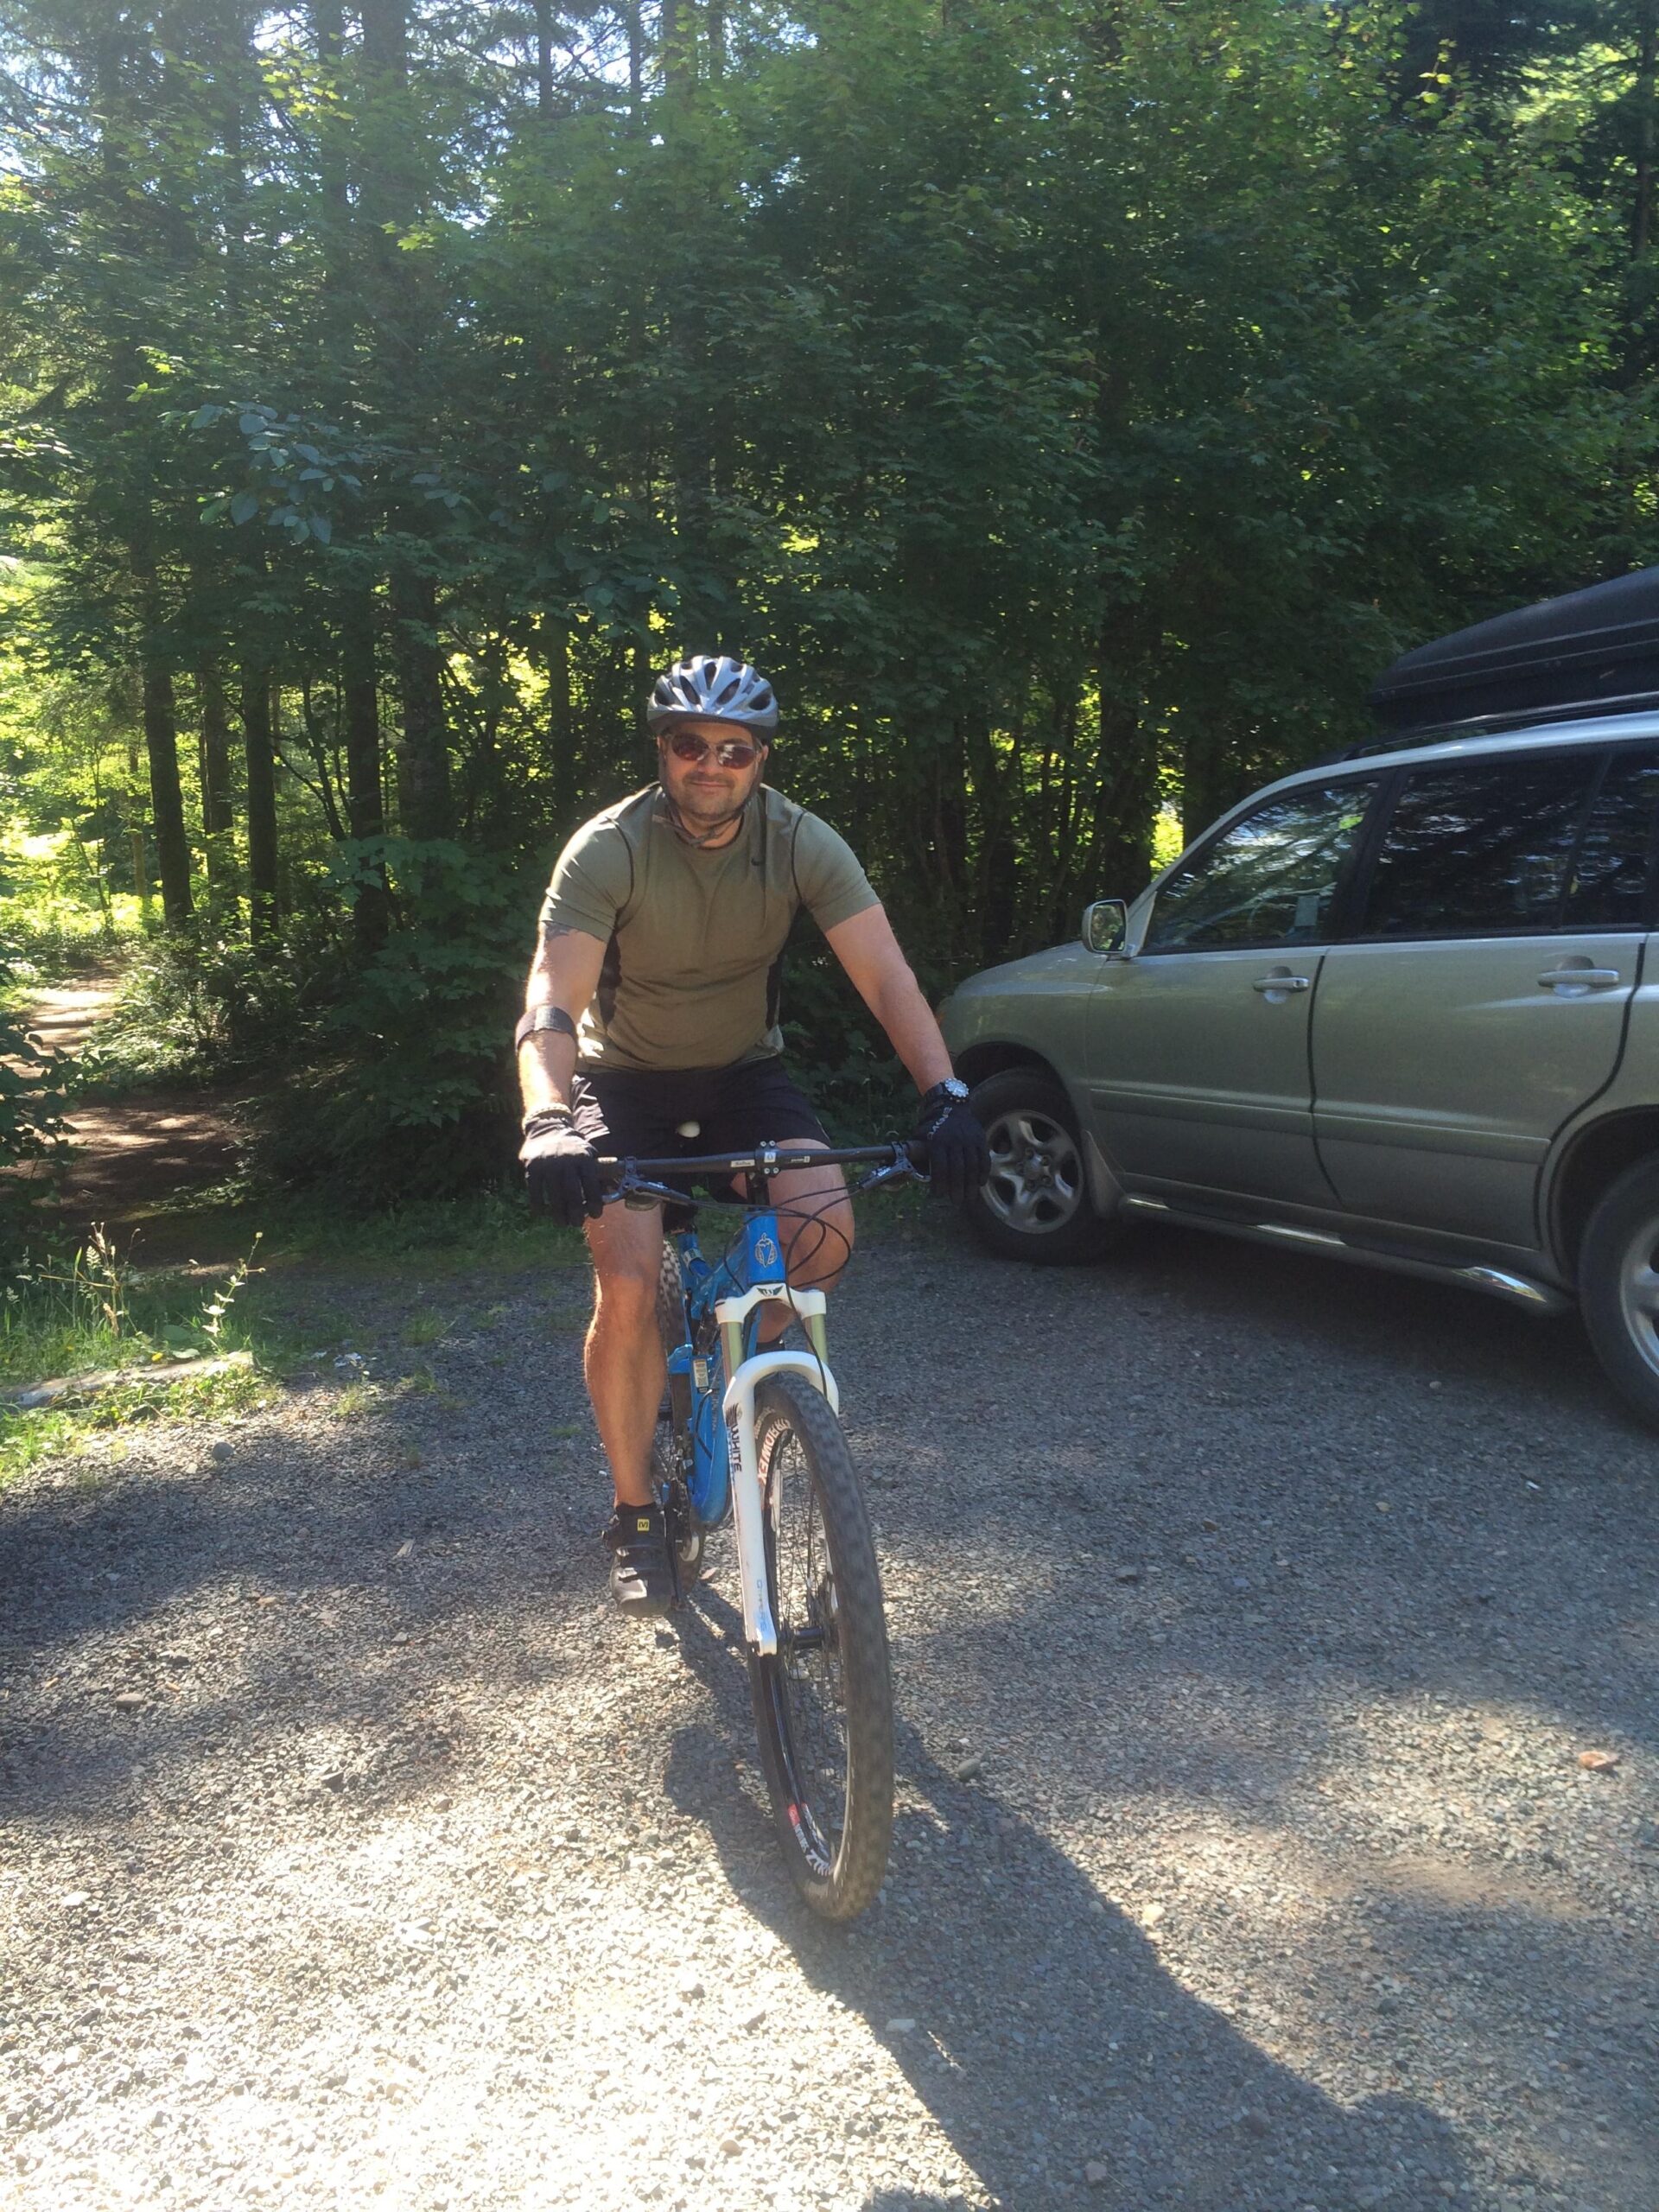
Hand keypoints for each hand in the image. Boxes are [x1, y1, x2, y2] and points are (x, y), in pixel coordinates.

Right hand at [521, 1114, 601, 1225]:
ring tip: (562, 1222)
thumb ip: (596, 1171)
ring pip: (554, 1194)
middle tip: (577, 1223)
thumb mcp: (588, 1152)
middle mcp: (566, 1160)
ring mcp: (548, 1163)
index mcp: (584, 1158)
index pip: (591, 1184)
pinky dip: (538, 1203)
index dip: (595, 1202)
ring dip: (558, 1212)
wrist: (547, 1127)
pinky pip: (535, 1190)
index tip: (596, 1215)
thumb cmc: (572, 1146)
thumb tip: (608, 1193)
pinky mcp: (533, 1166)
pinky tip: (541, 1213)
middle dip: (576, 1212)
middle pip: (573, 1192)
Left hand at [912, 1082, 988, 1205]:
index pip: (940, 1167)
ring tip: (969, 1198)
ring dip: (971, 1185)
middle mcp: (955, 1140)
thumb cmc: (932, 1124)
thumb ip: (918, 1153)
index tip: (939, 1195)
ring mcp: (969, 1139)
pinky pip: (983, 1158)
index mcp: (938, 1141)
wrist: (951, 1104)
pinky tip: (980, 1183)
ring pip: (972, 1166)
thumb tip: (911, 1173)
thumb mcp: (920, 1135)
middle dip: (957, 1188)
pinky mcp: (980, 1139)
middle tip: (956, 1201)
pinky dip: (983, 1172)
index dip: (940, 1183)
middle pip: (958, 1170)